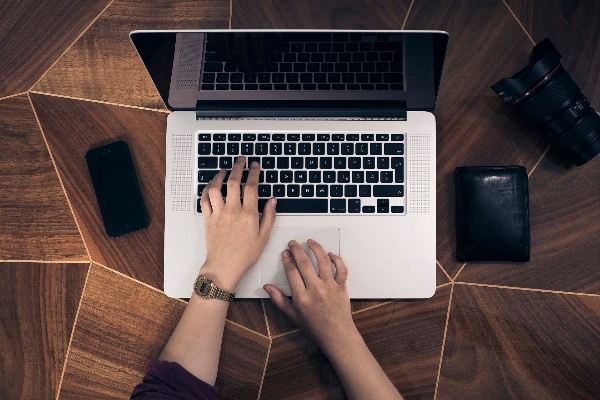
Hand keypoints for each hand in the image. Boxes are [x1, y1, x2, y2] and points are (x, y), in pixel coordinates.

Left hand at [199, 156, 276, 290]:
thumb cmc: (244, 255)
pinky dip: (206, 190)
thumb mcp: (263, 237)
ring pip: (215, 187)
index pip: (252, 187)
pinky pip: (204, 199)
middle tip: (240, 160)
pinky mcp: (208, 219)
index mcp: (248, 215)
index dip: (253, 173)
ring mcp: (218, 214)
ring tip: (224, 170)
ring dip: (219, 176)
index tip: (254, 166)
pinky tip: (211, 186)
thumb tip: (272, 201)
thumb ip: (269, 217)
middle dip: (238, 167)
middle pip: (233, 182)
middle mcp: (232, 211)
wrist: (224, 267)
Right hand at [263, 239, 355, 352]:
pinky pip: (341, 269)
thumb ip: (279, 300)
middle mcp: (316, 290)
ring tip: (310, 242)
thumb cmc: (315, 327)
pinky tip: (330, 254)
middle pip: (304, 263)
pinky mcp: (341, 286)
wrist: (336, 335)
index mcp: (302, 297)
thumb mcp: (293, 315)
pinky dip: (336, 259)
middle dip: (297, 250)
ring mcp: (330, 287)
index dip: (287, 260)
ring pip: (323, 261)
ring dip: (316, 248)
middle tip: (293, 243)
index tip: (285, 253)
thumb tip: (267, 288)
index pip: (292, 272)